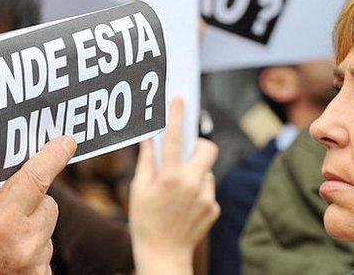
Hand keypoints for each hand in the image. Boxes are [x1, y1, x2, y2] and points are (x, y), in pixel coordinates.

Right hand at [0, 135, 76, 273]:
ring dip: (30, 232)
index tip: (66, 143)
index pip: (36, 178)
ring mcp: (35, 265)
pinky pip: (44, 256)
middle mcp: (23, 243)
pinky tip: (6, 262)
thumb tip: (10, 170)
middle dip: (33, 202)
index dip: (53, 156)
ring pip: (47, 231)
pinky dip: (30, 255)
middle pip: (48, 204)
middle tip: (6, 213)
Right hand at [129, 98, 218, 274]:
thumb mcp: (139, 188)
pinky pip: (208, 189)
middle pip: (207, 148)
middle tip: (185, 153)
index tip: (179, 100)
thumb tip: (148, 137)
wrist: (163, 254)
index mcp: (170, 176)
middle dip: (198, 145)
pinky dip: (199, 191)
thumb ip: (147, 161)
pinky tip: (184, 205)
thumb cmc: (145, 220)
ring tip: (178, 190)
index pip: (173, 138)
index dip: (176, 116)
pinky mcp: (214, 208)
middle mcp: (192, 184)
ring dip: (196, 172)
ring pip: (207, 170)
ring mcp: (206, 197)